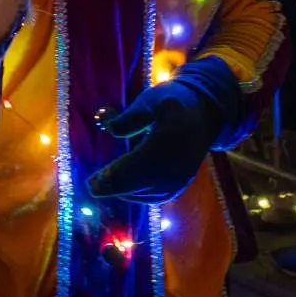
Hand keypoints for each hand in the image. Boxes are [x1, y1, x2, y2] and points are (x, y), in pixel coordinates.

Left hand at [82, 57, 250, 205]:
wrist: (203, 113)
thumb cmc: (172, 102)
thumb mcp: (151, 100)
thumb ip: (132, 116)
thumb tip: (111, 130)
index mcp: (169, 139)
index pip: (138, 164)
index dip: (114, 175)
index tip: (92, 181)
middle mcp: (177, 164)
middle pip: (140, 183)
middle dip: (114, 187)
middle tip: (92, 187)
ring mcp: (181, 177)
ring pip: (147, 194)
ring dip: (123, 191)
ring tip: (102, 187)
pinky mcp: (181, 184)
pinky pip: (155, 196)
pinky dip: (137, 195)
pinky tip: (122, 189)